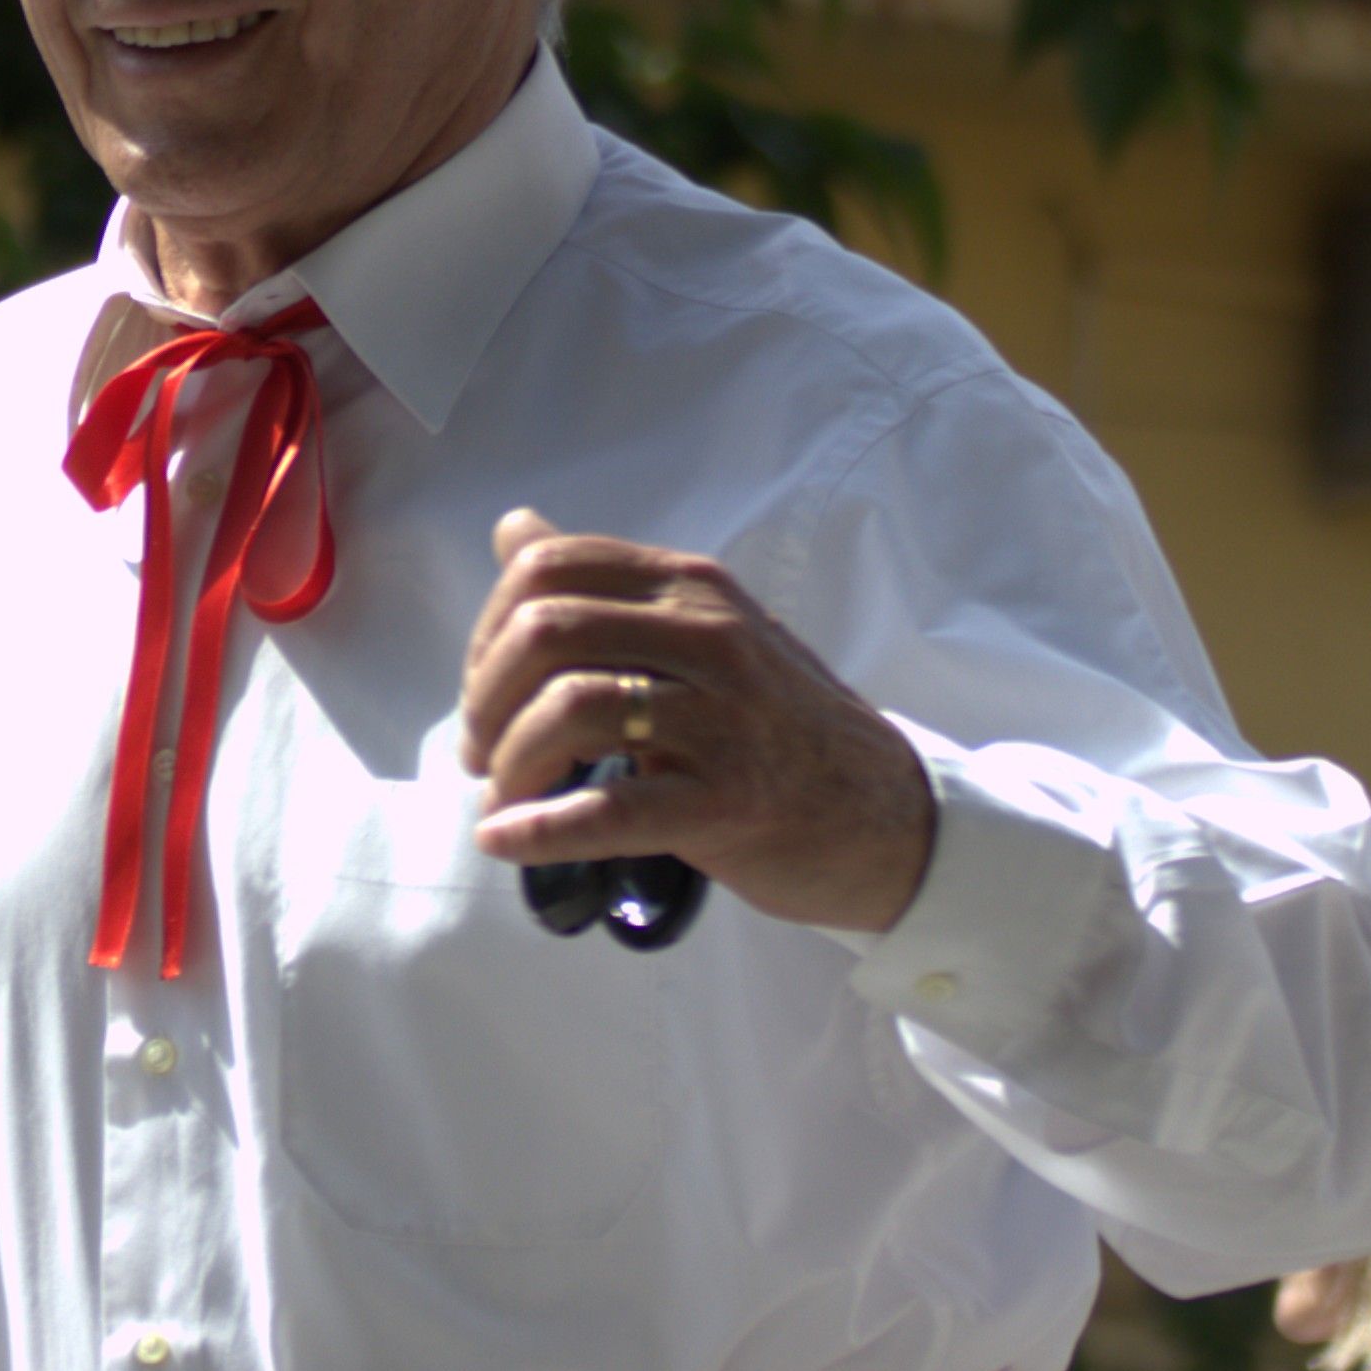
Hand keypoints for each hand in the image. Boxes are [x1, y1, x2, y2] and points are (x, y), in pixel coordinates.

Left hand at [460, 511, 935, 932]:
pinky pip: (611, 808)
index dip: (487, 628)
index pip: (550, 567)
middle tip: (482, 751)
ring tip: (504, 796)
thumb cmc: (779, 726)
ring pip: (571, 710)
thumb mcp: (702, 635)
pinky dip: (538, 827)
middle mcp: (709, 636)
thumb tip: (514, 530)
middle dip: (484, 697)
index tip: (485, 689)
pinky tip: (503, 840)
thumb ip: (608, 588)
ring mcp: (724, 718)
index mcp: (692, 586)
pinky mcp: (730, 801)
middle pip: (545, 631)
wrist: (889, 816)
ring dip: (510, 762)